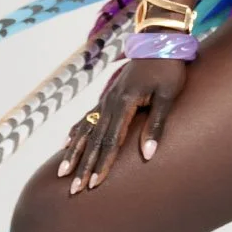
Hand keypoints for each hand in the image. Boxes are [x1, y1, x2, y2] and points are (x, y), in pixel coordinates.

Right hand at [57, 57, 186, 192]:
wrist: (160, 41)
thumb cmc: (168, 68)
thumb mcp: (168, 95)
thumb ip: (157, 124)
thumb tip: (148, 155)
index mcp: (125, 103)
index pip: (111, 141)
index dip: (102, 164)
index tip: (94, 184)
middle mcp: (110, 103)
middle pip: (94, 140)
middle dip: (84, 167)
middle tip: (74, 190)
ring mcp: (106, 100)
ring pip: (86, 130)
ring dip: (75, 153)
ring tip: (62, 173)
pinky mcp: (108, 97)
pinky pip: (87, 118)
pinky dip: (77, 132)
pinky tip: (67, 144)